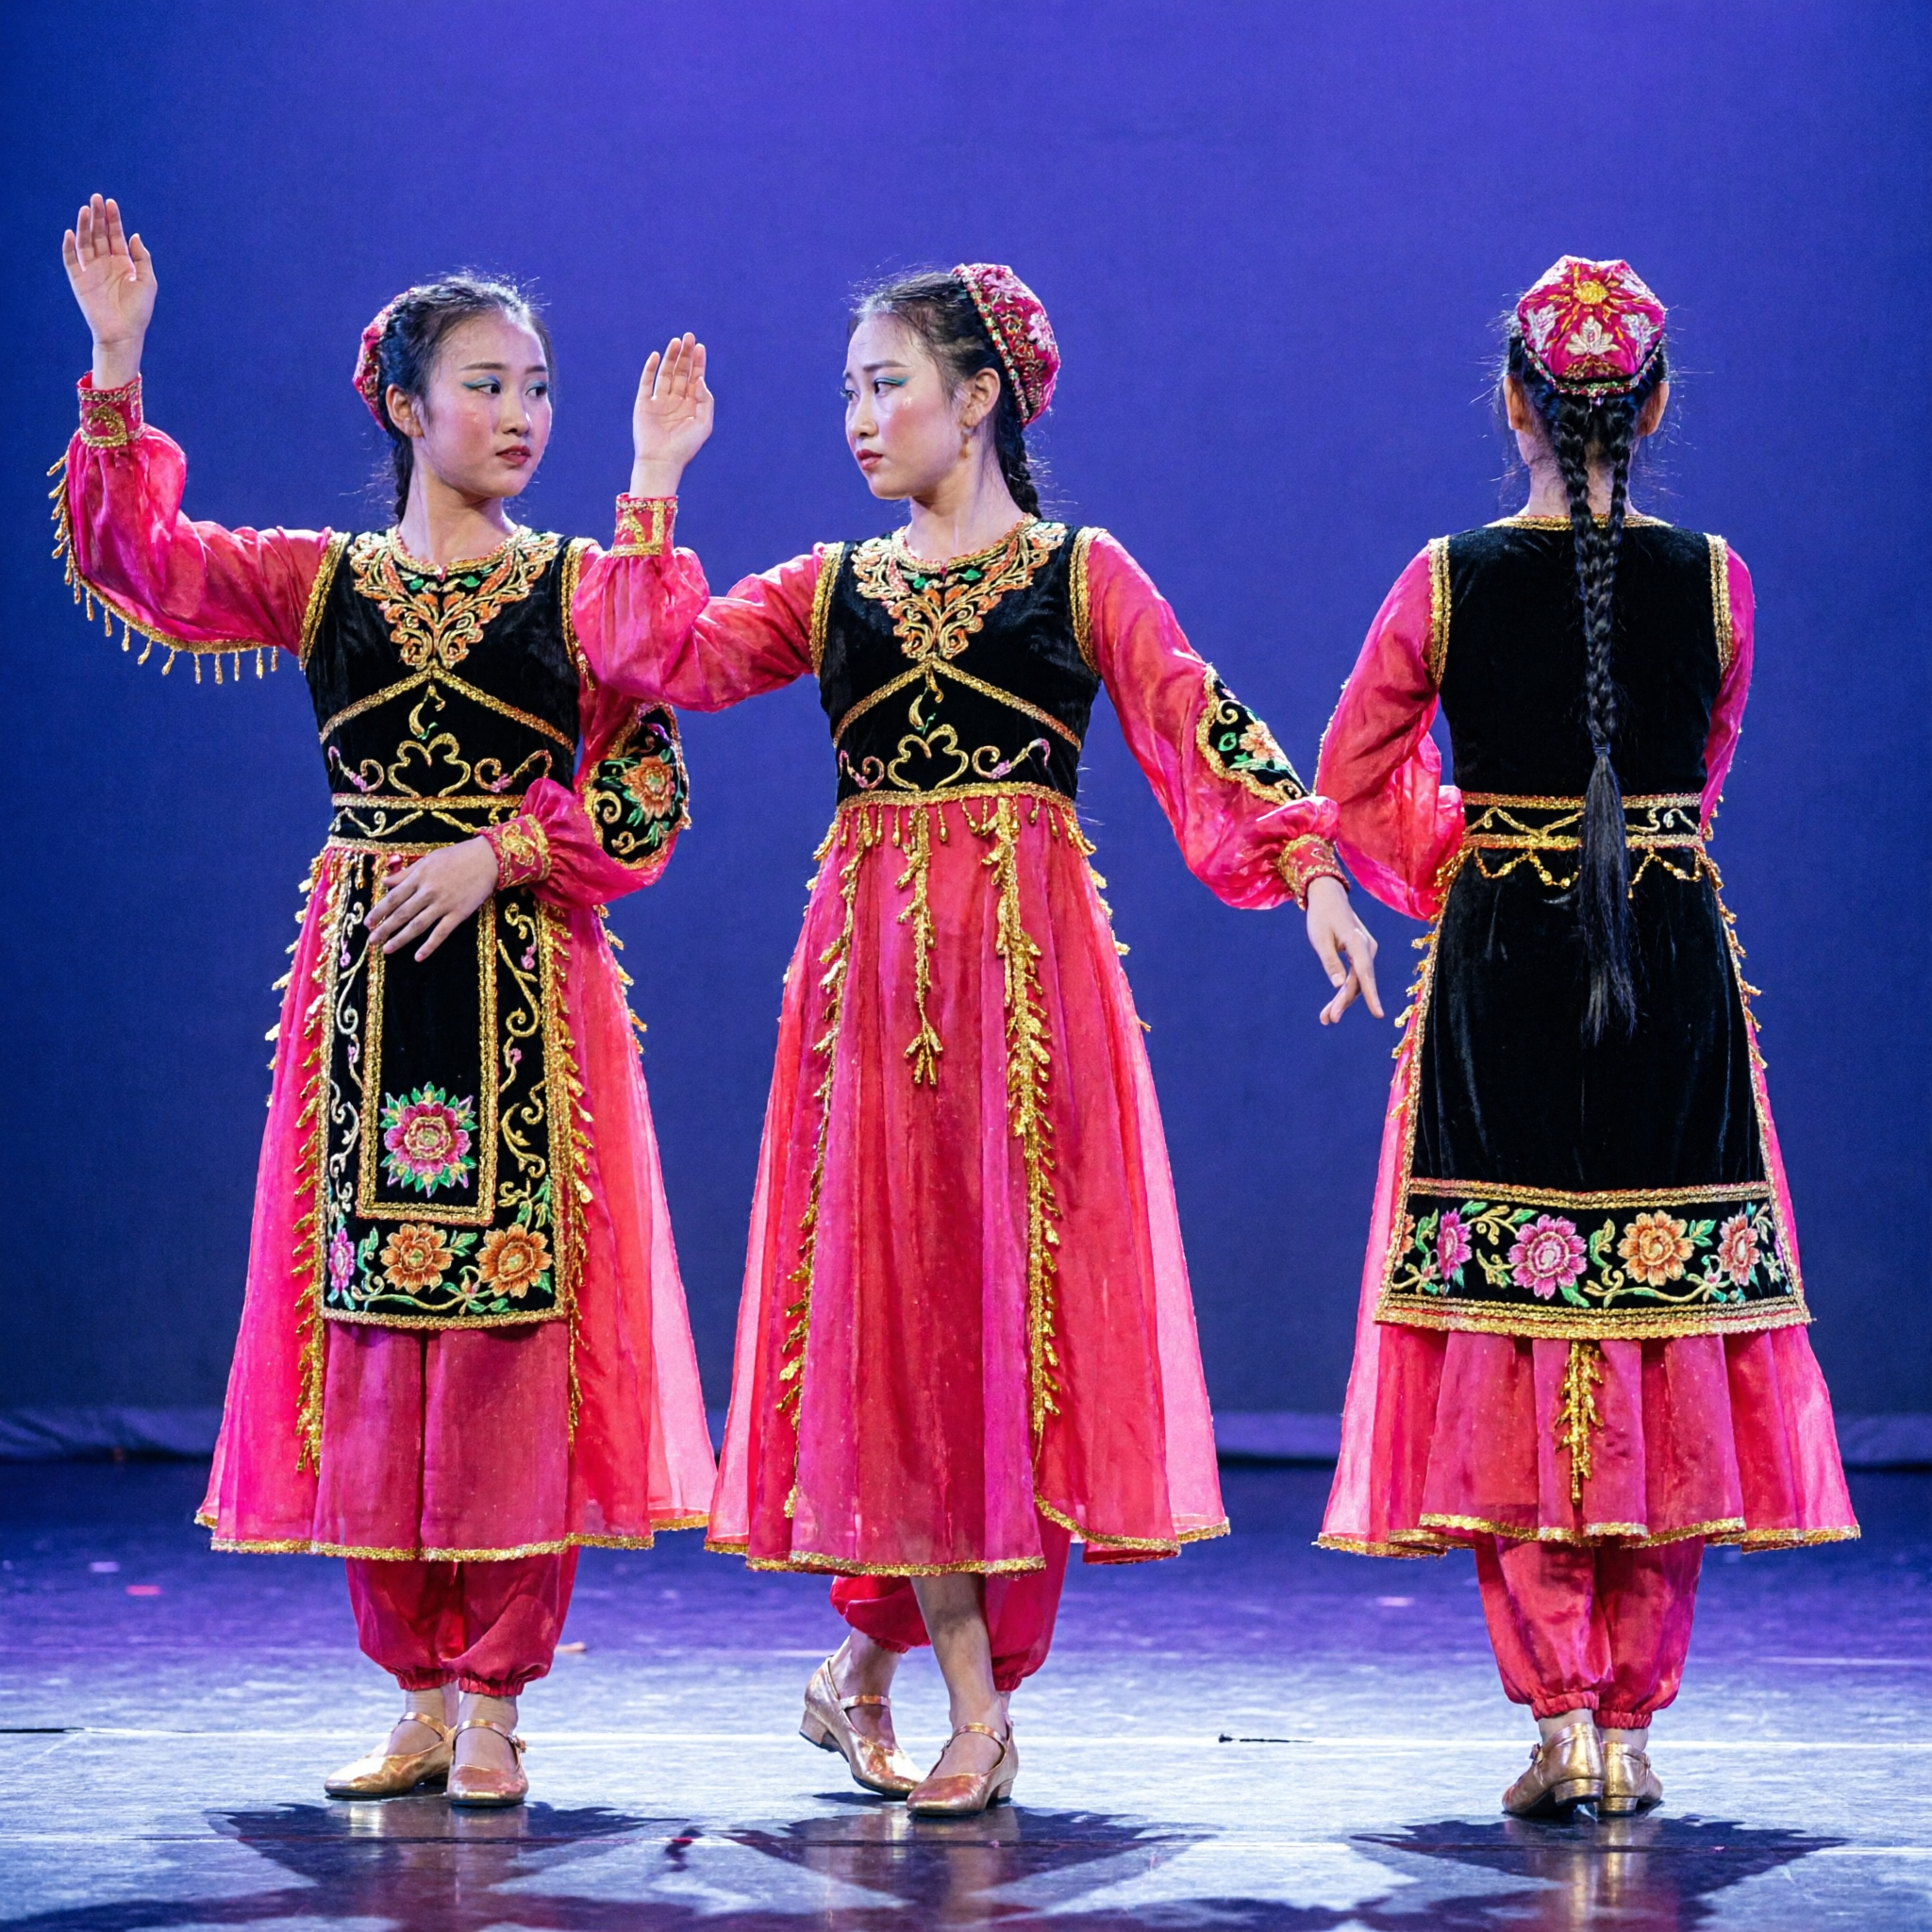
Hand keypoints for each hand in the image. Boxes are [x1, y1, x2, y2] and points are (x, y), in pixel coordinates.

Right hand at [63, 195, 155, 387]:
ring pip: (85, 242)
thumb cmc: (139, 311)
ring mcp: (91, 271)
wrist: (124, 333)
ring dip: (85, 226)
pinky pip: (71, 260)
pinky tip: (71, 233)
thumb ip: (142, 258)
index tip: (111, 203)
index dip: (113, 220)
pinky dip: (69, 247)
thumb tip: (134, 235)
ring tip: (86, 210)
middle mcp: (106, 264)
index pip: (115, 236)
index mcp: (123, 263)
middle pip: (99, 234)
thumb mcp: (148, 282)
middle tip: (96, 198)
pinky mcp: (79, 280)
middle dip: (98, 216)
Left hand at [365, 838, 500, 961]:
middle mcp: (428, 892)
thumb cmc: (457, 856)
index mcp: (419, 877)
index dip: (379, 911)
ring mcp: (443, 904)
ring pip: (417, 925)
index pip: (393, 897)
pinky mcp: (458, 914)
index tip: (367, 923)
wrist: (487, 859)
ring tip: (387, 949)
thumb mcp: (428, 860)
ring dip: (400, 939)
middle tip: (371, 941)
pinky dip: (429, 946)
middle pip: (402, 913)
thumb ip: (406, 873)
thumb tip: (385, 882)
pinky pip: (441, 933)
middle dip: (384, 928)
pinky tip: (418, 957)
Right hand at [630, 333, 713, 496]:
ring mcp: (659, 401)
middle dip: (685, 354)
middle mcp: (675, 401)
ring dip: (671, 357)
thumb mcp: (704, 424)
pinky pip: (646, 382)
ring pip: (665, 373)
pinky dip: (650, 368)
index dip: (698, 362)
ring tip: (676, 342)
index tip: (700, 347)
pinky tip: (657, 356)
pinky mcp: (644, 403)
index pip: (695, 378)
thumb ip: (706, 401)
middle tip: (689, 337)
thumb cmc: (685, 447)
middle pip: (681, 372)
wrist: (662, 461)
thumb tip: (700, 379)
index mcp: (691, 405)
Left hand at [1306, 875, 1384, 1024]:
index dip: (1371, 996)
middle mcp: (1367, 948)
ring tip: (1326, 1018)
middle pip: (1359, 982)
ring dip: (1342, 1000)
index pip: (1365, 974)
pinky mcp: (1362, 954)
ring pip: (1357, 982)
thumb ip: (1330, 962)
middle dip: (1343, 1002)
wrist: (1329, 897)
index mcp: (1358, 942)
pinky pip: (1356, 976)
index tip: (1378, 1015)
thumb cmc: (1321, 916)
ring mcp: (1367, 951)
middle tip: (1327, 1020)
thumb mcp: (1320, 939)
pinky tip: (1333, 1005)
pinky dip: (1344, 990)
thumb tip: (1337, 985)